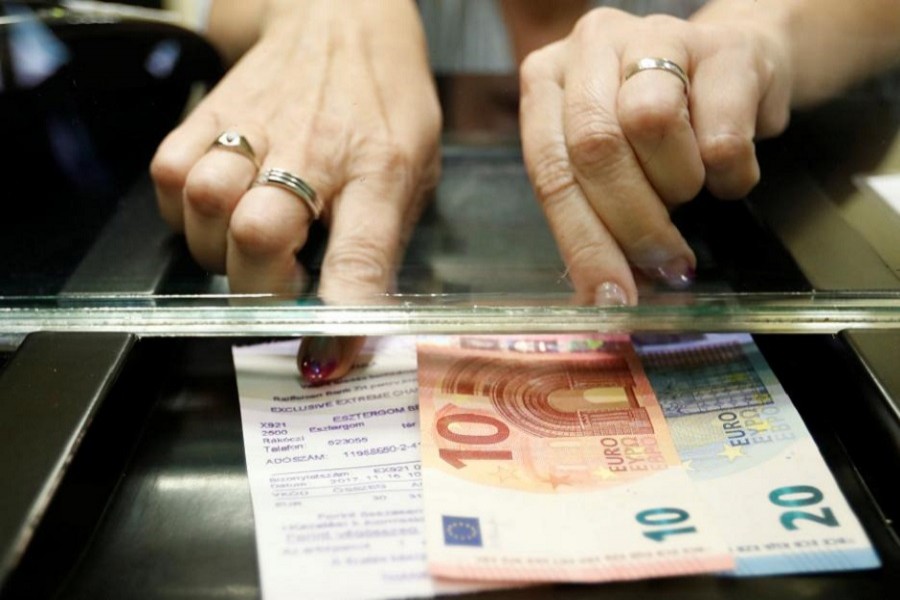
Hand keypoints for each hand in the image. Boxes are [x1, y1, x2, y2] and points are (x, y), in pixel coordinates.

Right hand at [151, 0, 439, 382]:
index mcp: (381, 168)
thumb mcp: (415, 169)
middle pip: (259, 233)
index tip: (324, 361)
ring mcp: (256, 126)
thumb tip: (356, 320)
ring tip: (249, 246)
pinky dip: (186, 212)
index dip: (340, 320)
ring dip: (220, 250)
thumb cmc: (384, 102)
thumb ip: (384, 241)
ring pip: (206, 206)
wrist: (340, 17)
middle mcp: (315, 148)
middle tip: (281, 289)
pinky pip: (170, 176)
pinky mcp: (210, 113)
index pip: (360, 255)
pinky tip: (219, 210)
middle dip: (261, 287)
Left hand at [519, 7, 790, 304]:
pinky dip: (729, 176)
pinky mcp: (725, 46)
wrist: (736, 67)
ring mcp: (655, 34)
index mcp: (547, 82)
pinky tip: (727, 171)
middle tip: (665, 263)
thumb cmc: (661, 129)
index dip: (582, 242)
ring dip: (678, 184)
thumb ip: (595, 219)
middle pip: (595, 147)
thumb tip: (602, 298)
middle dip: (633, 223)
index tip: (610, 296)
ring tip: (690, 187)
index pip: (549, 170)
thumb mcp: (610, 170)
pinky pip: (722, 134)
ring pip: (650, 124)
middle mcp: (590, 47)